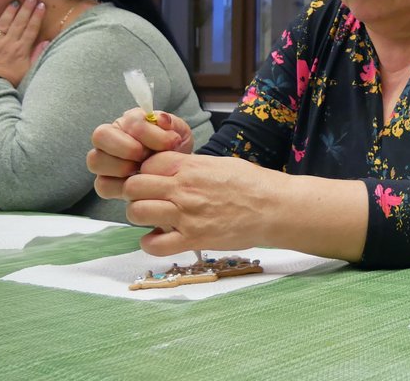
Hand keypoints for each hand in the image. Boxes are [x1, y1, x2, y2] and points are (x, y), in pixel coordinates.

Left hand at [0, 0, 47, 85]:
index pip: (31, 29)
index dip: (37, 16)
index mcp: (21, 49)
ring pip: (2, 24)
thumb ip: (37, 55)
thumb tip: (47, 42)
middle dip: (26, 9)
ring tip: (14, 2)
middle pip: (19, 23)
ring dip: (9, 12)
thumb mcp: (29, 71)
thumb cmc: (11, 82)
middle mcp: (8, 43)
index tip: (42, 5)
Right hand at [88, 109, 193, 198]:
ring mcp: (105, 160)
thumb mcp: (179, 133)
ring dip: (121, 167)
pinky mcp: (106, 182)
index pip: (129, 121)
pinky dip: (121, 187)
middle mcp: (112, 138)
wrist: (177, 172)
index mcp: (130, 122)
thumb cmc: (175, 149)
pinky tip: (139, 184)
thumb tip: (162, 119)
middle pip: (100, 136)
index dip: (148, 133)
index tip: (170, 142)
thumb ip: (172, 125)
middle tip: (146, 156)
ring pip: (96, 160)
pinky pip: (103, 185)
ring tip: (143, 170)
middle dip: (126, 148)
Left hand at [123, 153, 280, 255]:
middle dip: (135, 193)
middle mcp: (183, 188)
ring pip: (136, 212)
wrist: (276, 207)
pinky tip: (159, 238)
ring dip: (140, 216)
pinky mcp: (193, 238)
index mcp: (190, 167)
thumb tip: (174, 170)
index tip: (153, 179)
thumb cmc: (254, 184)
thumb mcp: (221, 164)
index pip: (146, 164)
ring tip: (154, 218)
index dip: (145, 171)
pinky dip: (150, 243)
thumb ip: (192, 167)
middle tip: (148, 199)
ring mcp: (186, 214)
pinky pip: (154, 244)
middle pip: (133, 187)